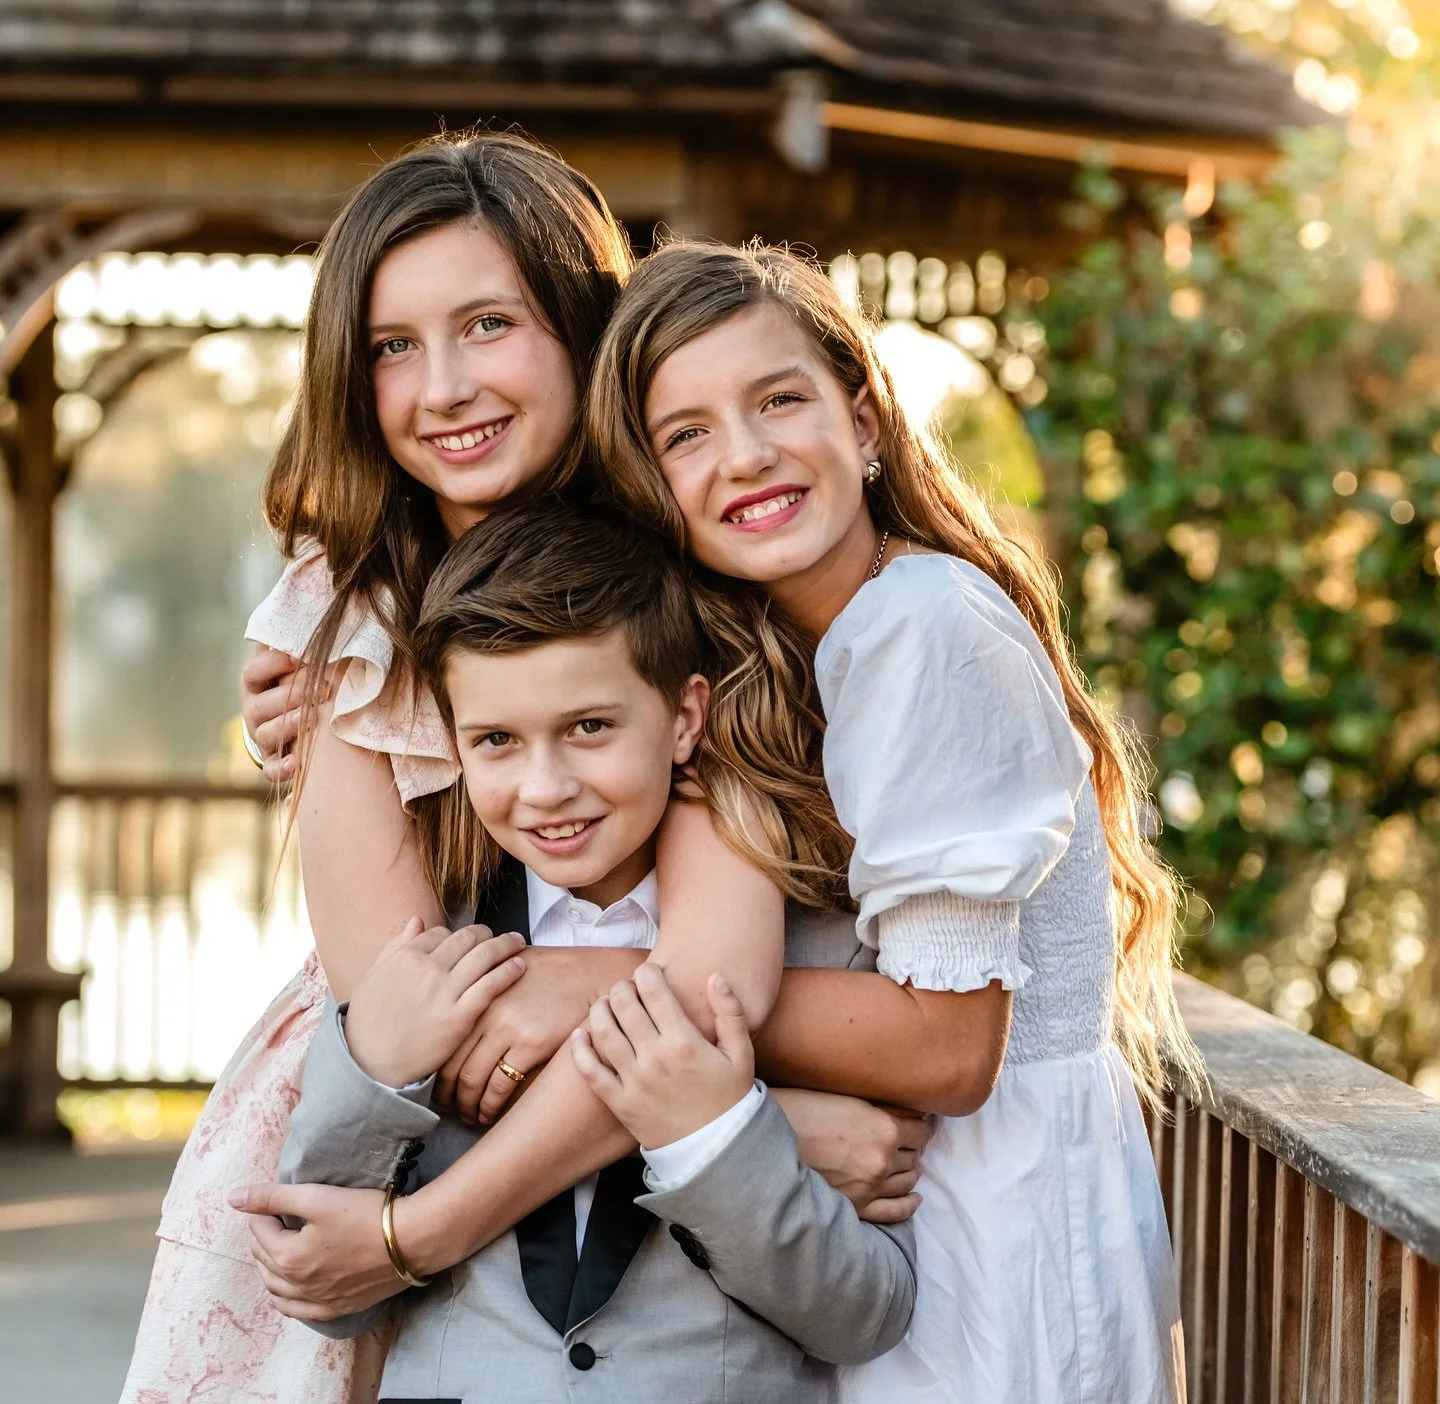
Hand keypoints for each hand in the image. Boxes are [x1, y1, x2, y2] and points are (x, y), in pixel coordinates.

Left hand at [230, 1182, 402, 1320]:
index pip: (259, 1230)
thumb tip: (233, 1198)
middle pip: (264, 1259)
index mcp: (287, 1257)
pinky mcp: (336, 1308)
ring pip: (276, 1288)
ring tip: (278, 1247)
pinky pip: (298, 1311)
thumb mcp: (317, 1197)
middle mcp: (296, 1285)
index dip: (264, 1211)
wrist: (411, 1240)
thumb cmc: (365, 1213)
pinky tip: (286, 1291)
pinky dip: (285, 1299)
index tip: (279, 1200)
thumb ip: (273, 1197)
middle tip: (277, 1218)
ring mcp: (316, 1301)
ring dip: (269, 1267)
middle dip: (264, 1237)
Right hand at [241, 646, 315, 782]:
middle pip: (262, 704)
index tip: (296, 656)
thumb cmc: (296, 685)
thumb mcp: (293, 664)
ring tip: (311, 720)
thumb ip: (294, 642)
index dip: (271, 664)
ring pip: (266, 734)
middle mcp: (254, 710)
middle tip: (323, 688)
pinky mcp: (272, 761)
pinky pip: (271, 769)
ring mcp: (261, 737)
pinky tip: (298, 762)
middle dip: (291, 695)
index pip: (253, 672)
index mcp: (257, 684)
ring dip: (288, 726)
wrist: (293, 726)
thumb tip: (305, 607)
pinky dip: (282, 768)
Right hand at [345, 920, 526, 1087]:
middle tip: (500, 937)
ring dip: (506, 945)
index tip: (468, 941)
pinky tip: (520, 966)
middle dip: (487, 934)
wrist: (369, 1066)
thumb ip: (396, 947)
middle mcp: (427, 968)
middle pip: (468, 938)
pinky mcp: (460, 1016)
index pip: (442, 932)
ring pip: (485, 955)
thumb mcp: (372, 978)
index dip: (457, 935)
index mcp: (406, 956)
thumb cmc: (367, 1024)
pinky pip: (491, 985)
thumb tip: (417, 920)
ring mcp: (444, 991)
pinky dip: (509, 971)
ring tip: (518, 943)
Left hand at [435, 945, 646, 1124]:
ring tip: (470, 1116)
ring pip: (473, 1079)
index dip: (437, 1072)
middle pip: (453, 1064)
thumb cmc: (550, 973)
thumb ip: (481, 989)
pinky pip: (501, 1085)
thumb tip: (457, 1015)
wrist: (589, 975)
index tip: (438, 1088)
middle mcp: (486, 1012)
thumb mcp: (507, 970)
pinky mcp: (532, 1044)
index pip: (445, 1043)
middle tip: (448, 1108)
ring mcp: (508, 1029)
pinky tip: (490, 1113)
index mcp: (476, 995)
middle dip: (448, 1094)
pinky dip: (491, 1105)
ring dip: (468, 1105)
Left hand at [571, 964, 753, 1149]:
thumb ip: (730, 1012)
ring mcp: (634, 1081)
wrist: (717, 1151)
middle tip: (627, 987)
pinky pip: (590, 1072)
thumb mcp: (742, 1054)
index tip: (648, 972)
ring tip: (605, 1004)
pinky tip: (580, 1035)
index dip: (646, 973)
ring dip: (599, 1009)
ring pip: (603, 1032)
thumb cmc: (730, 1099)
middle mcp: (655, 1058)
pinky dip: (580, 1049)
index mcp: (684, 1042)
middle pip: (623, 1005)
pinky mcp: (619, 1103)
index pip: (654, 991)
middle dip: (622, 987)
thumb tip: (715, 977)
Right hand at [768, 1087, 930, 1223]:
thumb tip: (911, 1114)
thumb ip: (884, 1109)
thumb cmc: (804, 1109)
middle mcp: (883, 1161)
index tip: (915, 1124)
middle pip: (915, 1157)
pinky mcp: (857, 1207)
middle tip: (904, 1141)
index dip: (920, 1127)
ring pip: (908, 1182)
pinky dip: (908, 1205)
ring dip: (908, 1171)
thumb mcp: (849, 1099)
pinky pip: (895, 1212)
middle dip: (911, 1148)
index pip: (922, 1132)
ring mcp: (871, 1188)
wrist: (768, 1139)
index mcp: (885, 1130)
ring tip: (901, 1162)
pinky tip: (913, 1197)